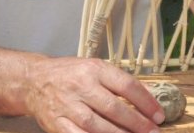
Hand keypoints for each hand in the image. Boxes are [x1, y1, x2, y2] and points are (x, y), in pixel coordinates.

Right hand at [23, 57, 163, 132]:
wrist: (34, 80)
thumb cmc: (70, 74)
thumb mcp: (95, 68)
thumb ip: (118, 82)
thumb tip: (148, 97)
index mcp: (94, 69)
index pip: (127, 85)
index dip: (146, 102)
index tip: (159, 115)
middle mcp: (81, 86)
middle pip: (114, 108)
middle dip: (137, 123)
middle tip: (152, 132)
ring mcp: (67, 105)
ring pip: (97, 125)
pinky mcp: (56, 122)